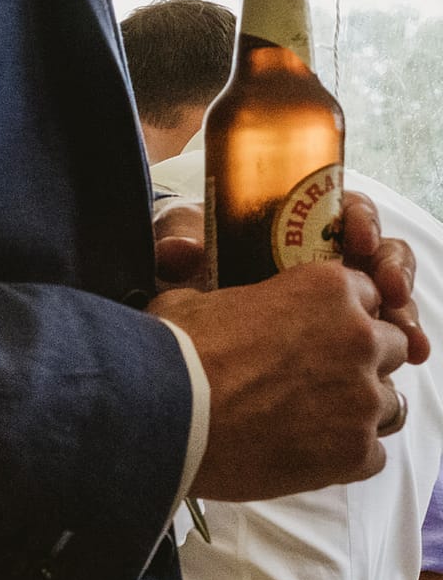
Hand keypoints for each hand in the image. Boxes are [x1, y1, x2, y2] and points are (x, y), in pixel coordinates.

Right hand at [151, 260, 408, 501]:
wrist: (161, 417)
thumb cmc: (173, 356)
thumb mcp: (192, 302)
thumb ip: (228, 301)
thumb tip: (212, 310)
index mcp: (326, 290)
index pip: (367, 295)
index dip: (337, 317)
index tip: (313, 335)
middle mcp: (358, 338)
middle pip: (388, 347)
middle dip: (357, 362)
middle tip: (310, 381)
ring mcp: (361, 398)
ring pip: (389, 403)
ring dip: (358, 411)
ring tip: (310, 423)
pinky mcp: (353, 451)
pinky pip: (374, 455)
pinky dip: (346, 456)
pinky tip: (306, 454)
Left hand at [154, 191, 428, 365]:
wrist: (171, 321)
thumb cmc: (182, 265)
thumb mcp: (178, 241)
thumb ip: (177, 237)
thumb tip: (180, 250)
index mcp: (300, 224)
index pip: (348, 212)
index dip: (362, 220)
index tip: (356, 236)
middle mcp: (329, 259)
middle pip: (383, 258)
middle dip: (395, 272)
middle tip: (392, 291)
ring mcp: (337, 303)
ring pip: (390, 303)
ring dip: (404, 319)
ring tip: (408, 345)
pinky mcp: (335, 342)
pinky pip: (376, 345)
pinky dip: (396, 353)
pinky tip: (404, 368)